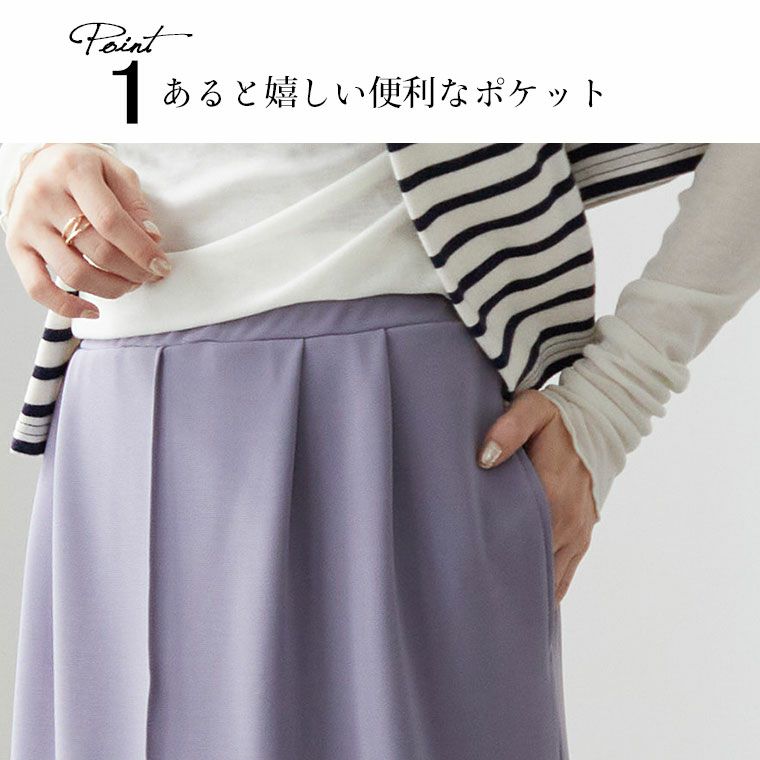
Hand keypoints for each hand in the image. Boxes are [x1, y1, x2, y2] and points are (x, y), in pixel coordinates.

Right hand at [4, 143, 170, 318]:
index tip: (162, 265)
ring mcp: (26, 224)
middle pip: (98, 251)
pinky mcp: (16, 247)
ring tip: (130, 284)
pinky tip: (92, 310)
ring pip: (74, 273)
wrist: (41, 163)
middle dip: (133, 271)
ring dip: (111, 288)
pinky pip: (37, 287)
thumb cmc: (85, 170)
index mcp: (73, 171)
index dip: (142, 250)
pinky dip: (66, 306)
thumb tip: (152, 240)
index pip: (112, 221)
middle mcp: (44, 196)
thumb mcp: (116, 173)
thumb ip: (135, 205)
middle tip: (150, 275)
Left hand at [477, 389, 596, 603]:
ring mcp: (577, 534)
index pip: (516, 536)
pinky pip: (564, 576)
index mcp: (552, 492)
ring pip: (548, 577)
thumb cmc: (558, 419)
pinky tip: (523, 607)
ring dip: (524, 590)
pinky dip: (546, 592)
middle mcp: (567, 521)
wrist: (600, 426)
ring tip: (491, 610)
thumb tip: (484, 458)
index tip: (463, 575)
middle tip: (468, 600)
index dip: (490, 556)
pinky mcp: (583, 539)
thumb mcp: (532, 410)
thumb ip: (509, 428)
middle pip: (530, 563)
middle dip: (503, 580)